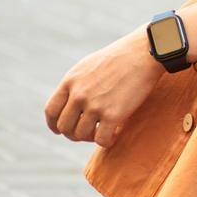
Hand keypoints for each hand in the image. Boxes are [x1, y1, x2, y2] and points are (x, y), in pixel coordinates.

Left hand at [44, 28, 165, 147]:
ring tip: (103, 133)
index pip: (51, 111)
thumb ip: (77, 84)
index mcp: (70, 81)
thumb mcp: (89, 66)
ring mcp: (94, 105)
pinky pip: (101, 139)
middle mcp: (78, 94)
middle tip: (87, 133)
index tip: (61, 130)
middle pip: (64, 126)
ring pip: (80, 135)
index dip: (54, 124)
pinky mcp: (113, 114)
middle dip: (73, 134)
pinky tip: (114, 135)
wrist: (144, 54)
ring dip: (90, 138)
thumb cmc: (121, 57)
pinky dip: (106, 142)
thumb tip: (72, 101)